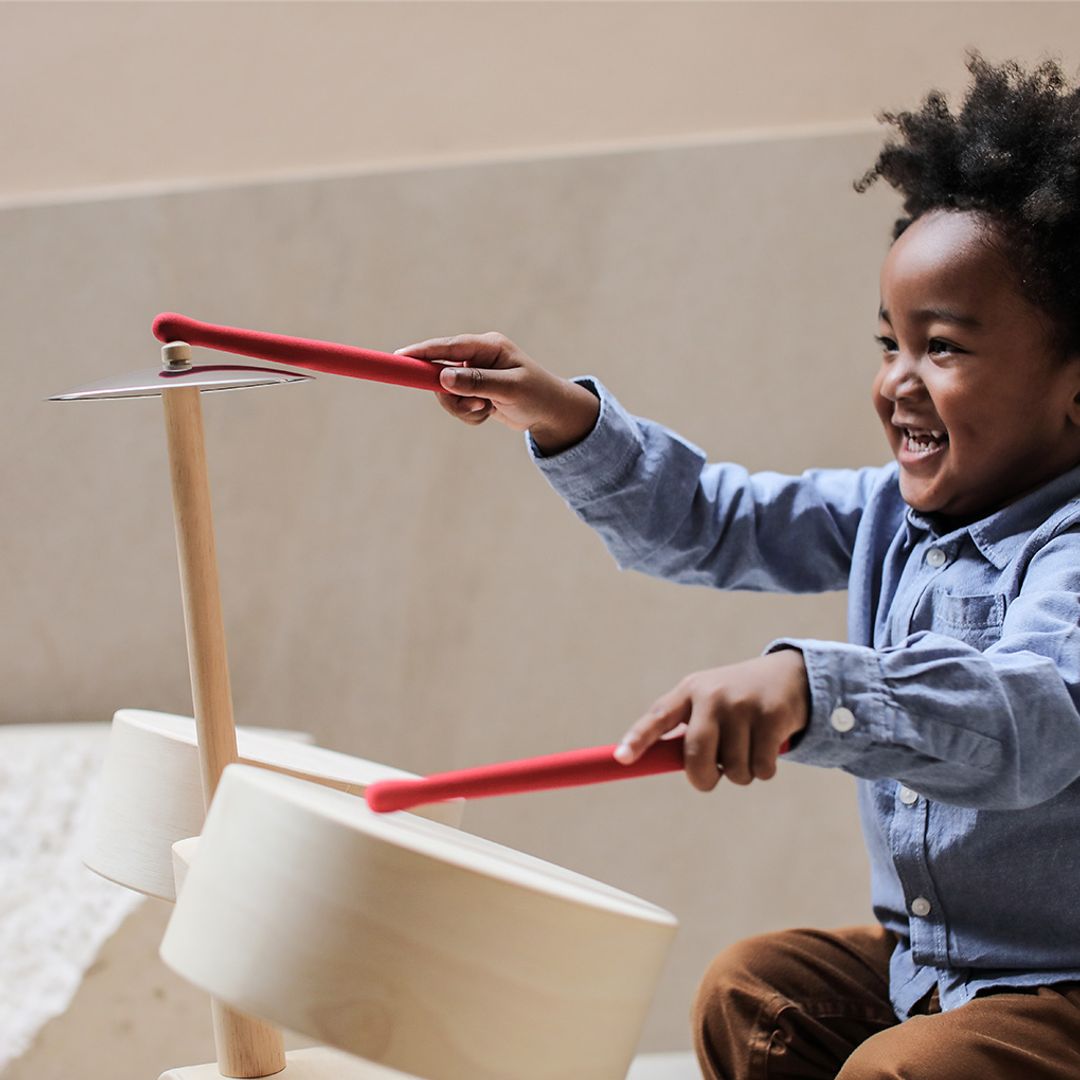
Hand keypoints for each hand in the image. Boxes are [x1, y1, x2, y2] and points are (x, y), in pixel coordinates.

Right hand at [395, 332, 598, 453]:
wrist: (551, 413)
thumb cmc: (536, 394)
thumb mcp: (509, 388)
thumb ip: (476, 381)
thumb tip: (444, 376)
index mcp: (488, 345)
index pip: (448, 346)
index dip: (422, 351)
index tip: (399, 357)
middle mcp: (478, 356)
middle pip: (441, 372)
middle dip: (453, 395)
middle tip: (476, 405)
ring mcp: (474, 374)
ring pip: (447, 394)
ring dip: (464, 408)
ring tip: (487, 409)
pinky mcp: (473, 390)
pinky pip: (456, 406)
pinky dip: (470, 415)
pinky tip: (489, 412)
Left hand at [614, 651, 809, 789]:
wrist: (788, 676)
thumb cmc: (735, 701)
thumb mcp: (706, 704)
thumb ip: (685, 732)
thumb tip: (657, 767)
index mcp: (689, 691)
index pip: (657, 717)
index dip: (637, 739)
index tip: (622, 758)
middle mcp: (712, 695)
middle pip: (696, 756)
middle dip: (703, 778)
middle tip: (710, 778)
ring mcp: (743, 705)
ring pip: (733, 770)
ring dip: (740, 774)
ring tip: (747, 750)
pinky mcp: (771, 716)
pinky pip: (761, 769)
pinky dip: (763, 771)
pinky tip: (767, 749)